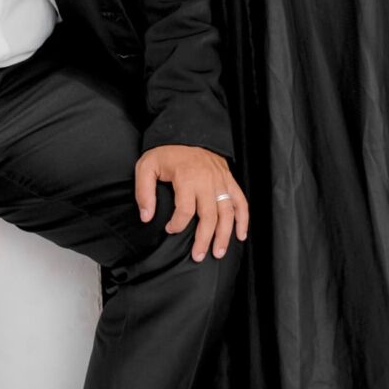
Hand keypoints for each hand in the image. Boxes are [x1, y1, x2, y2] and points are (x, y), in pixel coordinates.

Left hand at [134, 145, 248, 259]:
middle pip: (209, 216)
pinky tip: (240, 235)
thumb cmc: (166, 153)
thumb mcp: (146, 167)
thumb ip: (144, 192)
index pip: (185, 210)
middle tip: (197, 256)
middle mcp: (207, 181)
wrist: (187, 132)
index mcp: (187, 178)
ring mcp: (221, 181)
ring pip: (227, 213)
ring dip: (225, 235)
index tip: (169, 230)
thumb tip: (147, 217)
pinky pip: (241, 202)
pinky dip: (243, 219)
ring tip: (218, 252)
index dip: (177, 225)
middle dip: (204, 239)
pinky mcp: (229, 180)